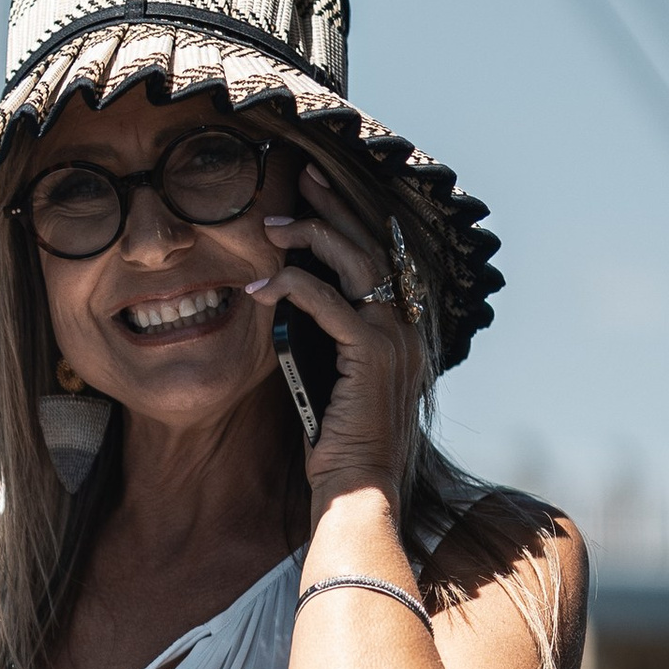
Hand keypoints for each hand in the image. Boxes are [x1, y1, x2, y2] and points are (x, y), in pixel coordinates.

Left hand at [248, 159, 424, 511]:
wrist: (357, 491)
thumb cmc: (340, 445)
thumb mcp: (335, 380)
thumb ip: (330, 340)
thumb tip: (297, 303)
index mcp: (404, 330)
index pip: (384, 257)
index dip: (354, 218)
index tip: (321, 191)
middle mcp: (408, 328)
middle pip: (374, 246)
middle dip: (336, 207)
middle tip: (303, 177)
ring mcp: (395, 339)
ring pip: (356, 263)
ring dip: (312, 236)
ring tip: (273, 225)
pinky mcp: (371, 355)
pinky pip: (328, 303)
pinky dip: (292, 287)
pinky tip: (260, 286)